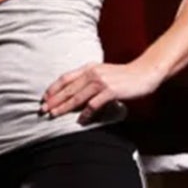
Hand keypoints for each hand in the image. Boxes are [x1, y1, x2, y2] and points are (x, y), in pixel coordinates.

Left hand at [41, 62, 162, 124]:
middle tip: (43, 109)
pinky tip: (80, 120)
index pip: (65, 78)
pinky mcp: (110, 91)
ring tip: (55, 115)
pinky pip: (94, 104)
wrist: (143, 73)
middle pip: (68, 88)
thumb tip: (74, 91)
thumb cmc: (123, 75)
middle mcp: (92, 73)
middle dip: (54, 100)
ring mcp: (101, 82)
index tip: (44, 98)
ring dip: (64, 107)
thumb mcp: (103, 72)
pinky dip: (86, 113)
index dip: (53, 88)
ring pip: (77, 97)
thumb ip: (89, 79)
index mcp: (89, 67)